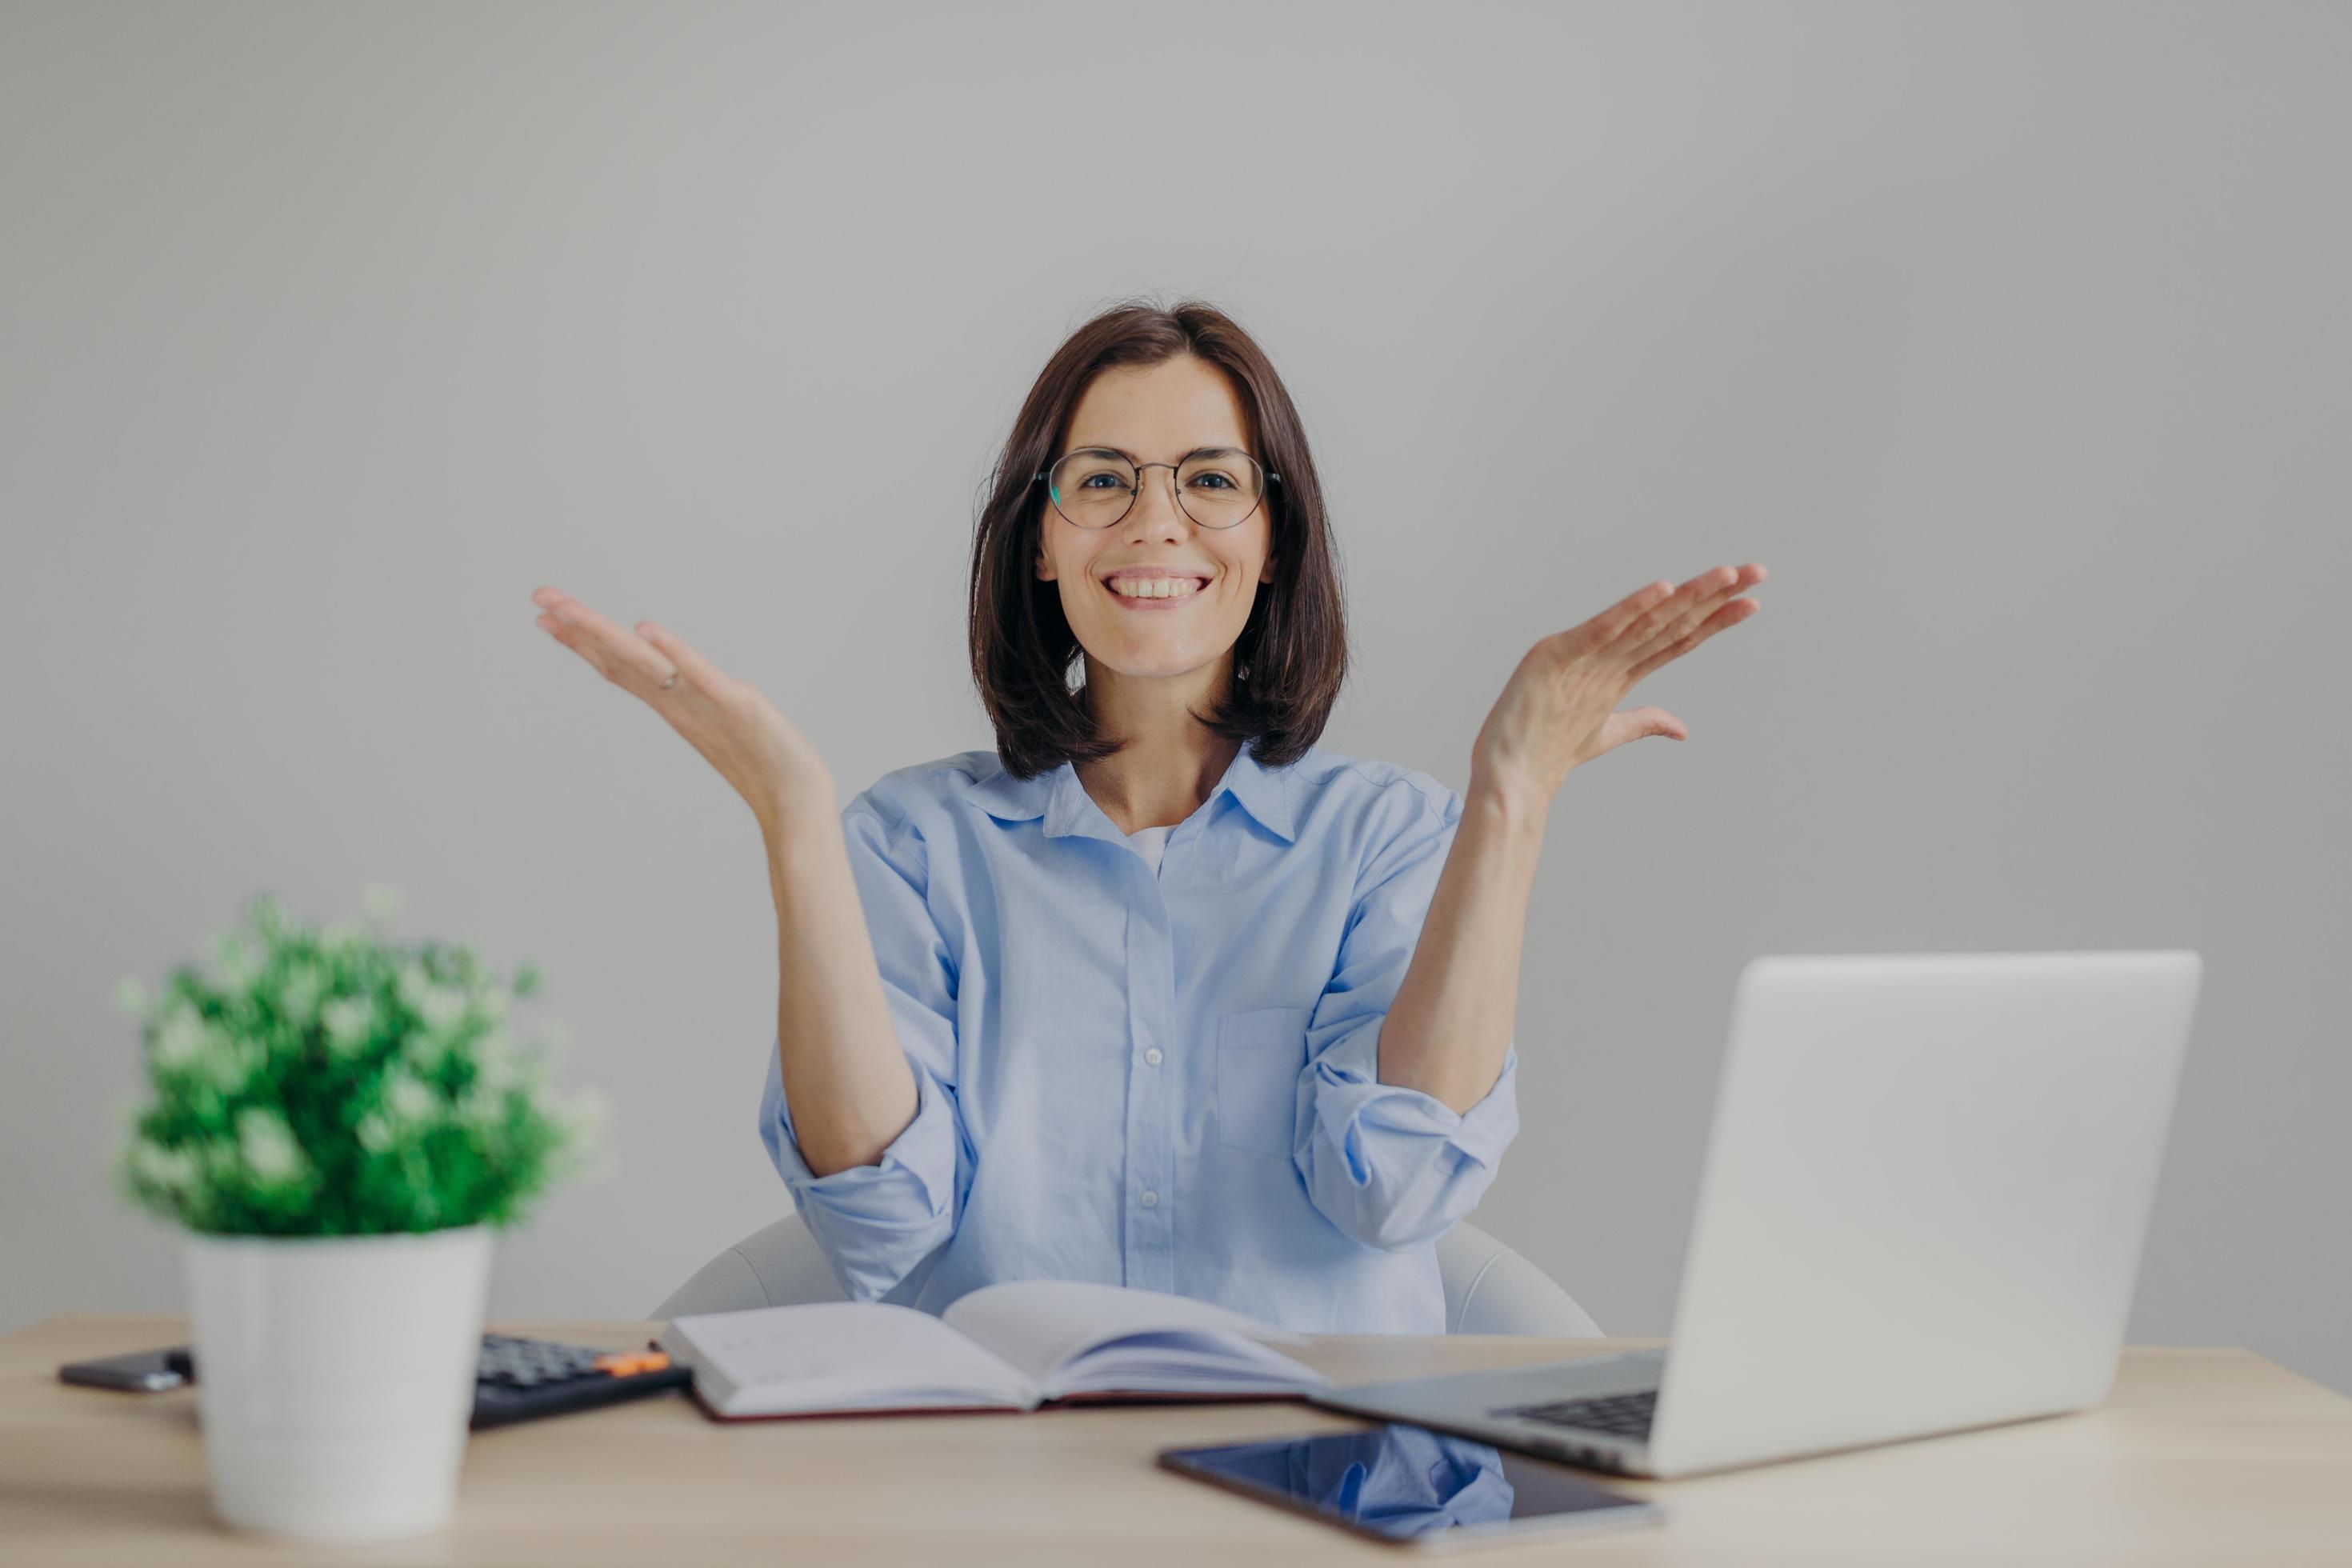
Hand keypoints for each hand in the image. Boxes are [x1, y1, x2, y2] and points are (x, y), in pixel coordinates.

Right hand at [530, 586, 835, 833]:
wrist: (796, 798)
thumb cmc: (763, 763)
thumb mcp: (716, 722)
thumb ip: (691, 701)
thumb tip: (668, 679)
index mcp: (673, 703)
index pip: (618, 665)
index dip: (582, 640)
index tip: (546, 615)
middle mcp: (679, 702)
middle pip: (619, 658)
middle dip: (578, 627)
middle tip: (538, 597)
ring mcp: (704, 704)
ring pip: (646, 663)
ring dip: (606, 634)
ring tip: (570, 609)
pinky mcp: (737, 705)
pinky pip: (699, 676)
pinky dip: (672, 653)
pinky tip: (647, 630)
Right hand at [1470, 562, 1766, 807]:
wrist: (1510, 775)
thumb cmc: (1548, 749)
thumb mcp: (1608, 733)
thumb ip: (1644, 721)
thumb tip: (1683, 728)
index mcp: (1619, 670)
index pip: (1678, 638)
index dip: (1716, 619)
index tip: (1752, 602)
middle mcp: (1606, 654)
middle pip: (1670, 621)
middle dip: (1714, 596)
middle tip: (1757, 571)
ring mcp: (1583, 652)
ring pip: (1645, 620)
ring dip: (1687, 596)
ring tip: (1726, 575)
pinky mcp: (1557, 655)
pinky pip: (1602, 629)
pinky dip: (1630, 609)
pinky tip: (1661, 590)